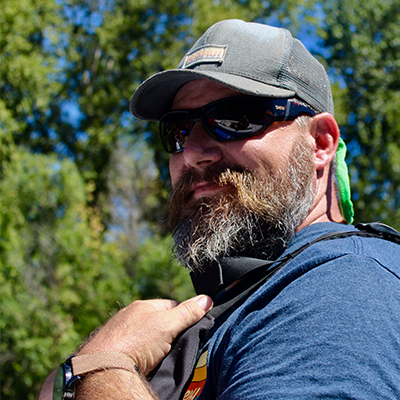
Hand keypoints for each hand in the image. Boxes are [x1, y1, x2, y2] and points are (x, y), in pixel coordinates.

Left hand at [78, 295, 212, 374]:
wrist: (101, 368)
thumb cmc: (134, 342)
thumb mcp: (167, 325)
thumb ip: (187, 313)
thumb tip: (207, 299)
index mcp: (142, 306)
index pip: (170, 306)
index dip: (183, 317)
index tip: (189, 330)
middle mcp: (129, 316)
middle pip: (157, 322)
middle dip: (167, 332)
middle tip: (174, 347)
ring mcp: (118, 333)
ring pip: (144, 336)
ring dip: (152, 344)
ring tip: (158, 357)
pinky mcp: (111, 349)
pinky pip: (132, 348)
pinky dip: (139, 353)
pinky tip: (142, 362)